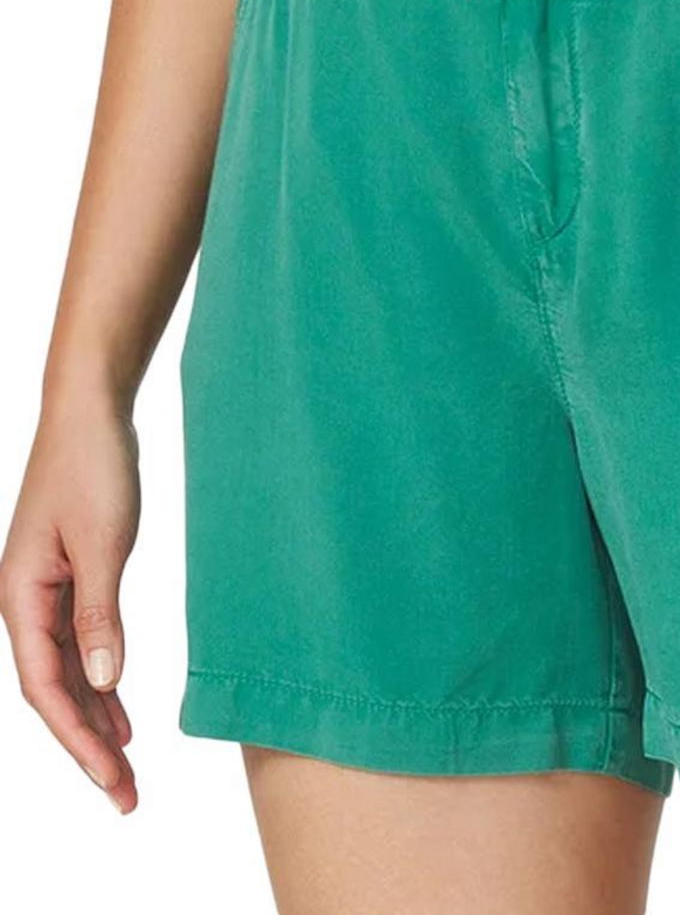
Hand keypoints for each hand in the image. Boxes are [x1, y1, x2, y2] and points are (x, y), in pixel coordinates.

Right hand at [0, 399, 139, 813]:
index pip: (48, 689)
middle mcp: (24, 603)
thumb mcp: (103, 542)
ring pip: (69, 674)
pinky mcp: (70, 578)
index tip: (114, 780)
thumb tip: (103, 681)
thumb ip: (100, 613)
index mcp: (20, 599)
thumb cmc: (94, 469)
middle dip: (89, 746)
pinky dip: (102, 680)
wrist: (91, 414)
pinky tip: (122, 706)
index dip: (80, 740)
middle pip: (56, 692)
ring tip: (127, 767)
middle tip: (127, 797)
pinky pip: (81, 645)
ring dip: (97, 719)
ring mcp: (45, 592)